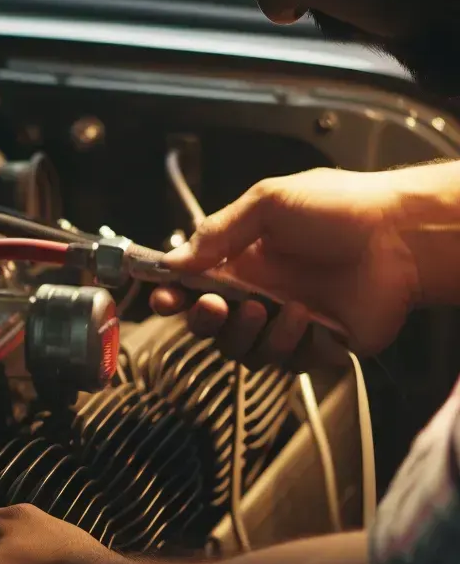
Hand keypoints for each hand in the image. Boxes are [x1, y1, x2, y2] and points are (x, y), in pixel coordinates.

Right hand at [151, 166, 424, 362]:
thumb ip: (218, 232)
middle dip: (201, 320)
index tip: (161, 298)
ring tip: (264, 308)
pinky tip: (304, 316)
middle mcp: (259, 292)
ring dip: (244, 332)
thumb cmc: (343, 209)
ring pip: (239, 349)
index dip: (172, 295)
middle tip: (211, 306)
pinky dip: (286, 341)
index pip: (192, 284)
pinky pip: (280, 361)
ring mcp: (284, 321)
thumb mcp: (269, 202)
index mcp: (243, 258)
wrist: (401, 238)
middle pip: (209, 325)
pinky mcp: (312, 346)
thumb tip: (174, 260)